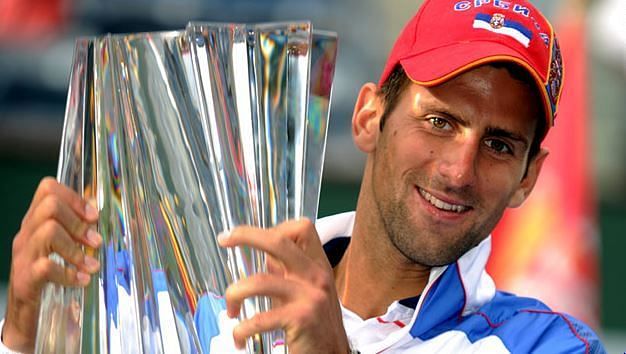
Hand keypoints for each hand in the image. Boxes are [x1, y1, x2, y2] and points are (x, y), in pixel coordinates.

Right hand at [2, 177, 101, 352]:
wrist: (26, 318)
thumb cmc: (48, 280)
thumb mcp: (62, 249)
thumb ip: (76, 230)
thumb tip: (99, 211)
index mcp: (36, 223)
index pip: (47, 189)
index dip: (74, 198)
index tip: (93, 216)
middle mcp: (26, 235)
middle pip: (49, 205)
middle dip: (78, 222)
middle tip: (95, 242)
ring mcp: (23, 256)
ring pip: (48, 231)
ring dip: (76, 248)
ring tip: (91, 265)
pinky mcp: (24, 280)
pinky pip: (46, 266)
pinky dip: (68, 273)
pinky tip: (82, 281)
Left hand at [218, 219, 349, 353]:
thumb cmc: (316, 325)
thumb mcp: (307, 291)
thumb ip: (289, 273)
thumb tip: (265, 256)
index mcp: (318, 265)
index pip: (301, 228)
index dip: (274, 228)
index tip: (250, 236)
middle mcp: (316, 275)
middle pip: (278, 241)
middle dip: (246, 235)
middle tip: (224, 239)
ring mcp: (311, 296)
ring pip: (260, 281)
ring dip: (234, 294)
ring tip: (231, 310)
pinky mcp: (302, 319)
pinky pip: (260, 319)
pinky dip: (241, 330)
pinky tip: (239, 337)